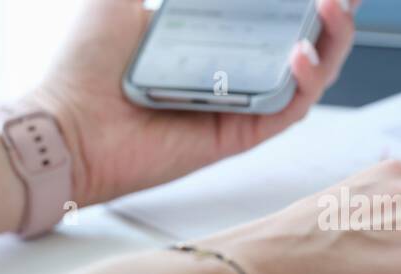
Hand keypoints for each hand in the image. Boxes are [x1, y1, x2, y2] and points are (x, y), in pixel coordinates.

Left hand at [31, 0, 360, 206]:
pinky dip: (305, 79)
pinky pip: (289, 107)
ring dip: (332, 38)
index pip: (274, 9)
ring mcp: (242, 102)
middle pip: (306, 37)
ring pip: (311, 73)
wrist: (67, 125)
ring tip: (333, 5)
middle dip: (333, 11)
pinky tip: (299, 50)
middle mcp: (235, 69)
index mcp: (213, 36)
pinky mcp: (242, 133)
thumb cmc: (84, 66)